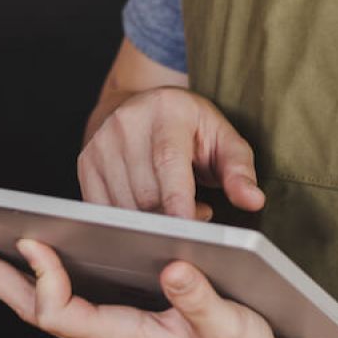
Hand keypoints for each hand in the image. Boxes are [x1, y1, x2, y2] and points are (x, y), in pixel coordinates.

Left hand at [0, 237, 296, 337]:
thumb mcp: (229, 327)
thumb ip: (200, 300)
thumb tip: (174, 268)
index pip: (63, 314)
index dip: (42, 280)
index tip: (32, 243)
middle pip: (38, 312)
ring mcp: (111, 334)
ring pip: (47, 310)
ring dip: (11, 282)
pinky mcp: (120, 326)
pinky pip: (67, 305)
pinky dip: (40, 282)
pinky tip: (31, 262)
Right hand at [79, 86, 264, 220]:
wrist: (141, 106)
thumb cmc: (190, 128)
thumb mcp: (223, 139)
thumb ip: (240, 170)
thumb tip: (253, 201)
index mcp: (166, 111)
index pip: (168, 162)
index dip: (177, 200)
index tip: (188, 231)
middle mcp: (127, 123)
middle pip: (146, 192)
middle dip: (172, 217)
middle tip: (196, 212)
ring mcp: (100, 142)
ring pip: (123, 206)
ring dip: (150, 222)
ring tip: (173, 207)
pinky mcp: (85, 162)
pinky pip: (103, 209)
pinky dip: (126, 222)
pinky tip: (146, 210)